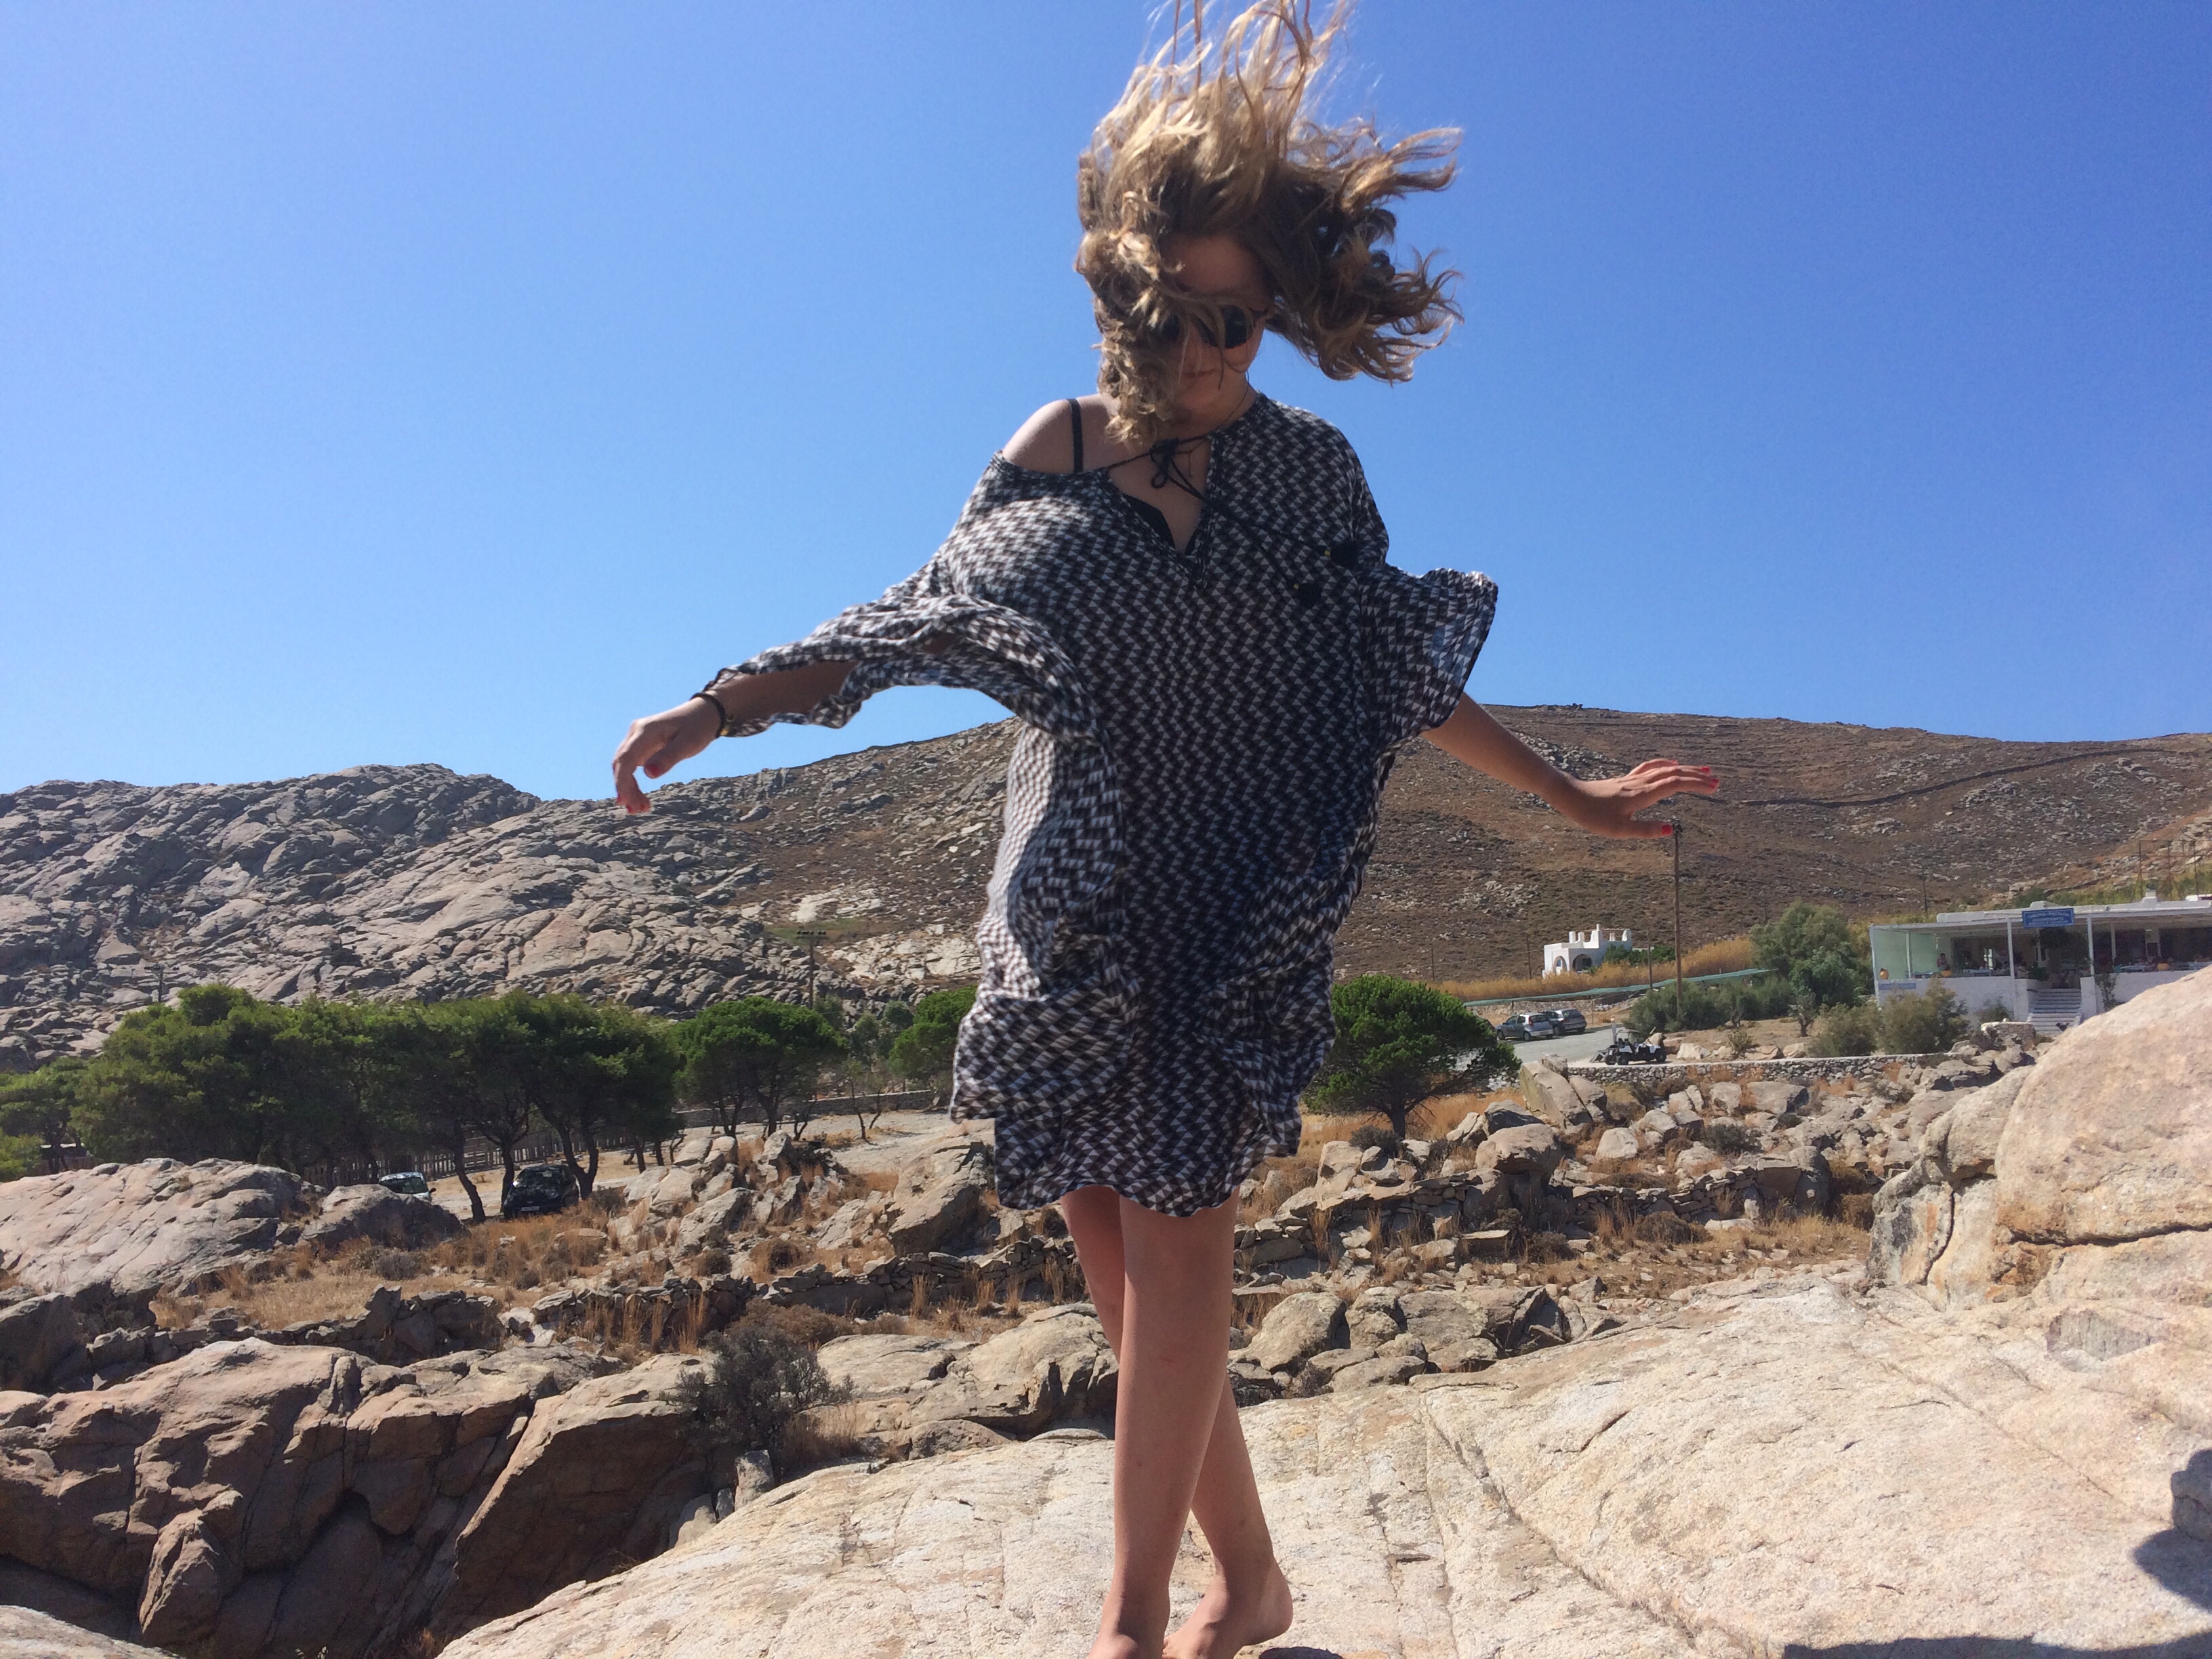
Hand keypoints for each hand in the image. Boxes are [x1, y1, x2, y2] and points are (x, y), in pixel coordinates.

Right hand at [612, 697, 721, 814]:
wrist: (702, 713)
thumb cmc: (697, 727)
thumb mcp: (689, 743)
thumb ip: (669, 757)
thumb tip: (648, 775)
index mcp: (646, 730)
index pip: (626, 758)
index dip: (622, 781)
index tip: (626, 800)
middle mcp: (636, 732)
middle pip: (621, 763)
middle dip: (625, 788)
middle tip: (636, 810)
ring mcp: (637, 738)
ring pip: (623, 766)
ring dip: (628, 788)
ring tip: (640, 809)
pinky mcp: (641, 746)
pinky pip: (631, 766)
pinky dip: (633, 783)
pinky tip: (639, 798)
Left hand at [1553, 759, 1717, 838]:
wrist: (1570, 796)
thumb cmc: (1592, 815)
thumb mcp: (1619, 830)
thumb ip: (1645, 830)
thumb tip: (1671, 830)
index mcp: (1643, 795)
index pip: (1676, 785)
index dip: (1696, 784)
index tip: (1714, 786)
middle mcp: (1641, 784)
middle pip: (1674, 774)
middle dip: (1696, 776)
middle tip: (1717, 780)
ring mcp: (1633, 780)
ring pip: (1664, 769)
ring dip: (1685, 769)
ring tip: (1703, 769)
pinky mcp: (1626, 780)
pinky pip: (1650, 767)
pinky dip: (1665, 764)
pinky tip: (1671, 763)